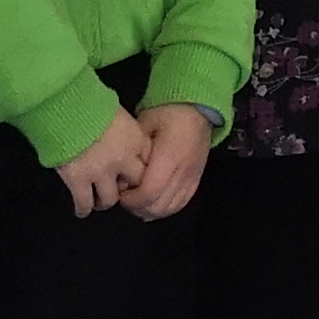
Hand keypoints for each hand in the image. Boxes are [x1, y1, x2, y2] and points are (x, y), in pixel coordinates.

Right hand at [57, 105, 151, 216]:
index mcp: (135, 140)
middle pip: (135, 184)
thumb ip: (124, 129)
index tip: (134, 171)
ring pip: (110, 199)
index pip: (148, 162)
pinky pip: (84, 203)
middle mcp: (123, 160)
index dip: (140, 167)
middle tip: (120, 189)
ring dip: (105, 201)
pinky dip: (83, 208)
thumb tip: (120, 135)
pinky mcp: (78, 180)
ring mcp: (100, 172)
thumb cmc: (90, 103)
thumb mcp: (118, 112)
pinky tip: (82, 210)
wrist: (65, 106)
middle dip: (129, 188)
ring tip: (100, 200)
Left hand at [124, 102, 213, 219]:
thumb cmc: (167, 113)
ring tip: (138, 200)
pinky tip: (154, 203)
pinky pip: (180, 204)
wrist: (198, 108)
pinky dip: (165, 209)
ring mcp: (192, 178)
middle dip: (137, 207)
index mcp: (169, 156)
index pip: (149, 192)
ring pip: (169, 209)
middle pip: (158, 206)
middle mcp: (182, 171)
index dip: (131, 199)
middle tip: (125, 197)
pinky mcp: (196, 180)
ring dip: (150, 210)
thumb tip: (122, 176)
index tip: (120, 192)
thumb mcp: (144, 124)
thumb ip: (134, 151)